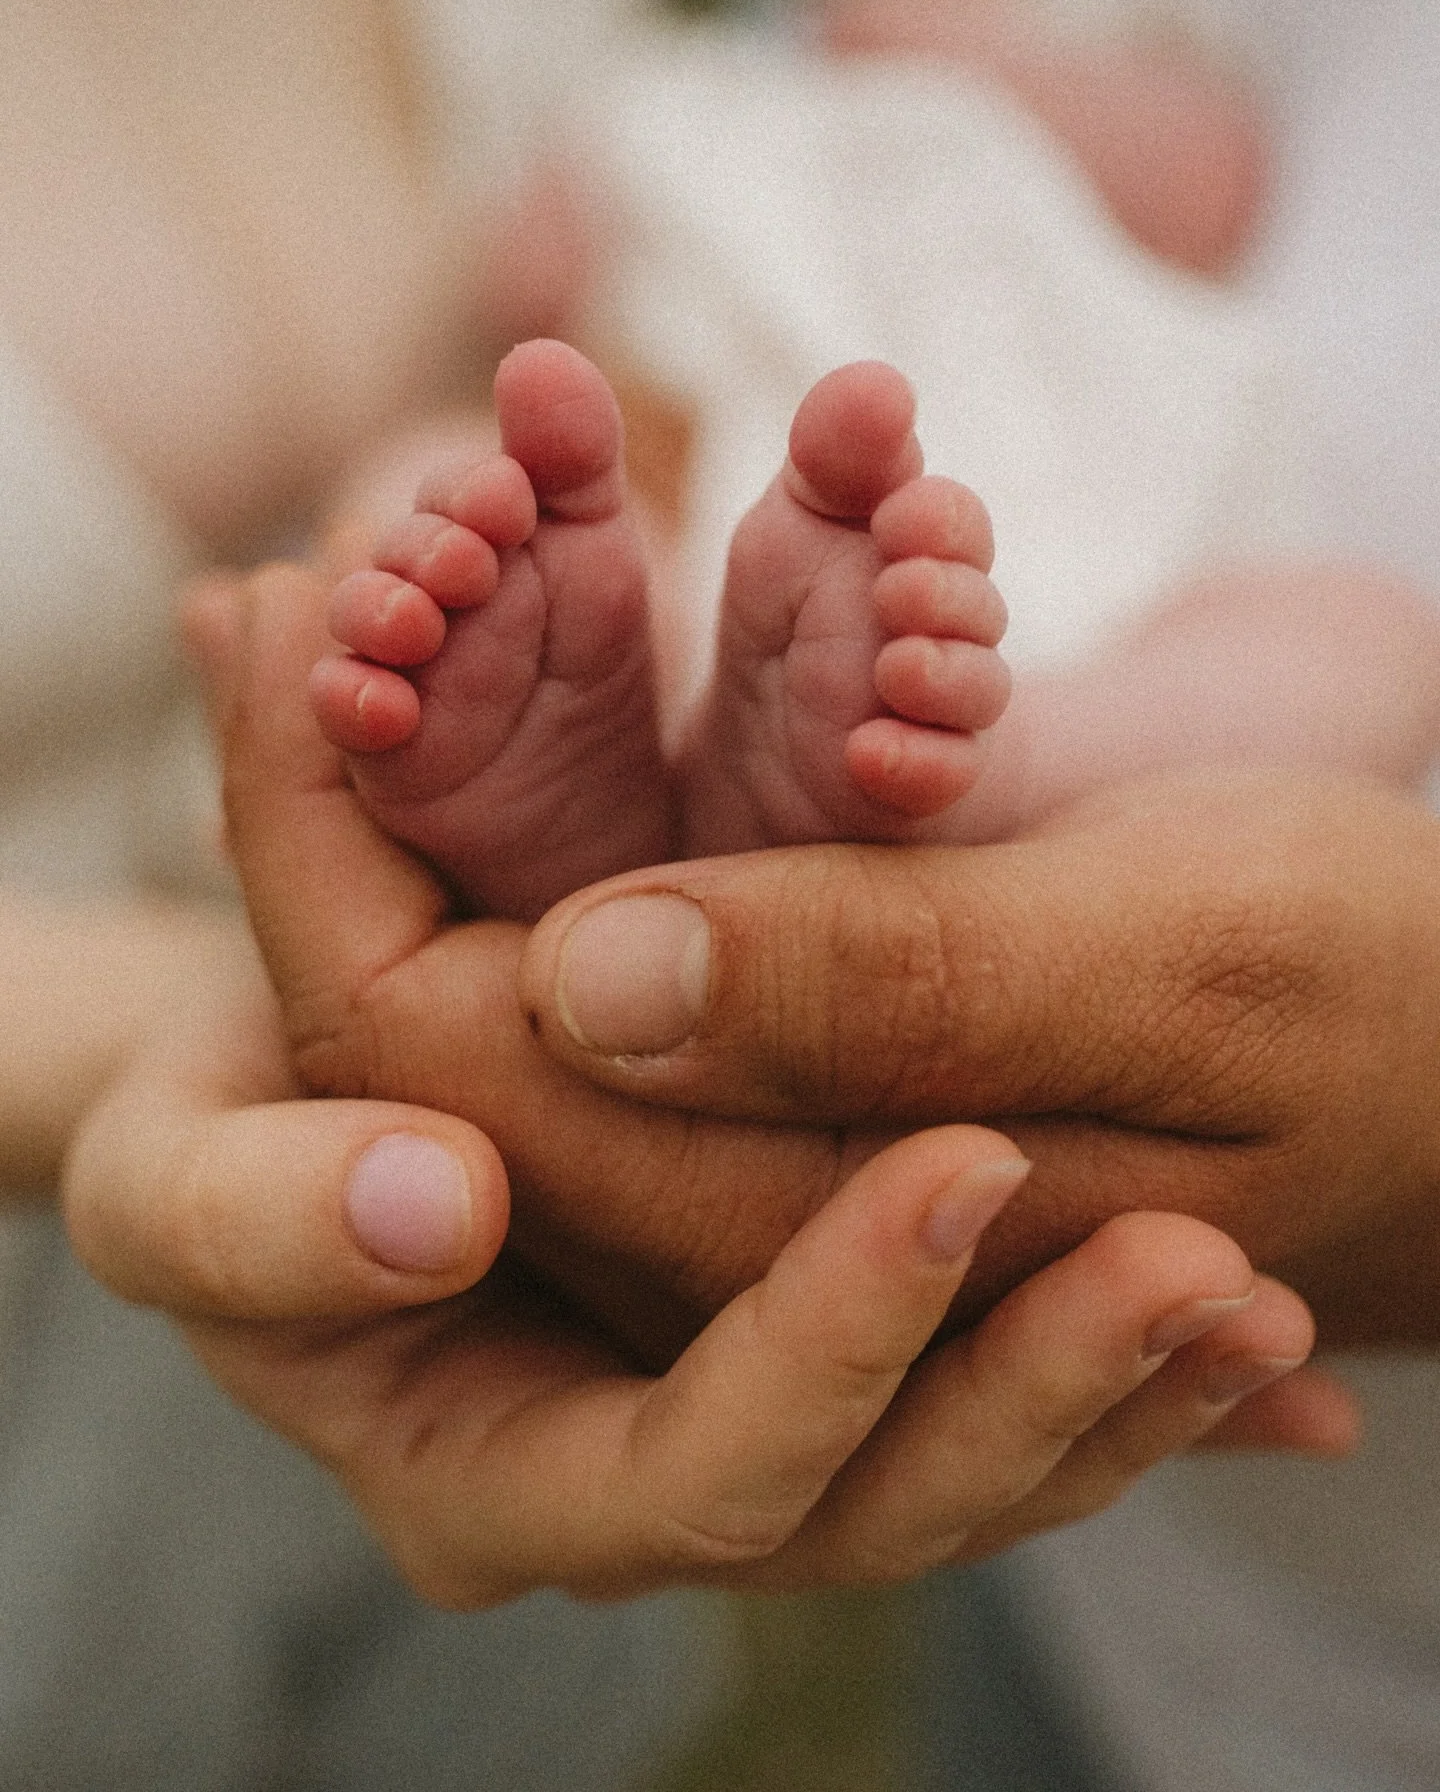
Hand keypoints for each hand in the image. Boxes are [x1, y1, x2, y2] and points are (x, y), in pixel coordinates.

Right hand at [61, 908, 1320, 1601]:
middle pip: (868, 1509)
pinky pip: (990, 1412)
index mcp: (486, 1476)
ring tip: (1259, 1297)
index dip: (821, 1344)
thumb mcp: (186, 1159)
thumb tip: (433, 1203)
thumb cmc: (224, 1128)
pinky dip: (1119, 1374)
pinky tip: (1256, 1325)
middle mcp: (635, 1496)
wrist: (300, 1094)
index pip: (683, 1466)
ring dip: (1120, 1399)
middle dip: (1033, 1392)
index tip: (955, 1171)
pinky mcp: (820, 1372)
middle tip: (1193, 1267)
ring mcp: (742, 1441)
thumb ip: (264, 1200)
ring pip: (959, 1483)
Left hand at [199, 561, 1351, 1456]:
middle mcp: (738, 1216)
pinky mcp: (805, 1080)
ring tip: (377, 573)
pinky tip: (513, 650)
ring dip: (444, 770)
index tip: (280, 610)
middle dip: (356, 785)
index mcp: (791, 1220)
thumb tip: (585, 977)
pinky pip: (627, 945)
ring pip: (515, 973)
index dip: (325, 829)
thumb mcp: (1165, 954)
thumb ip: (877, 987)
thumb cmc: (1375, 998)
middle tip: (298, 574)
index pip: (439, 1055)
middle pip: (438, 1019)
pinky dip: (563, 773)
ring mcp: (760, 1152)